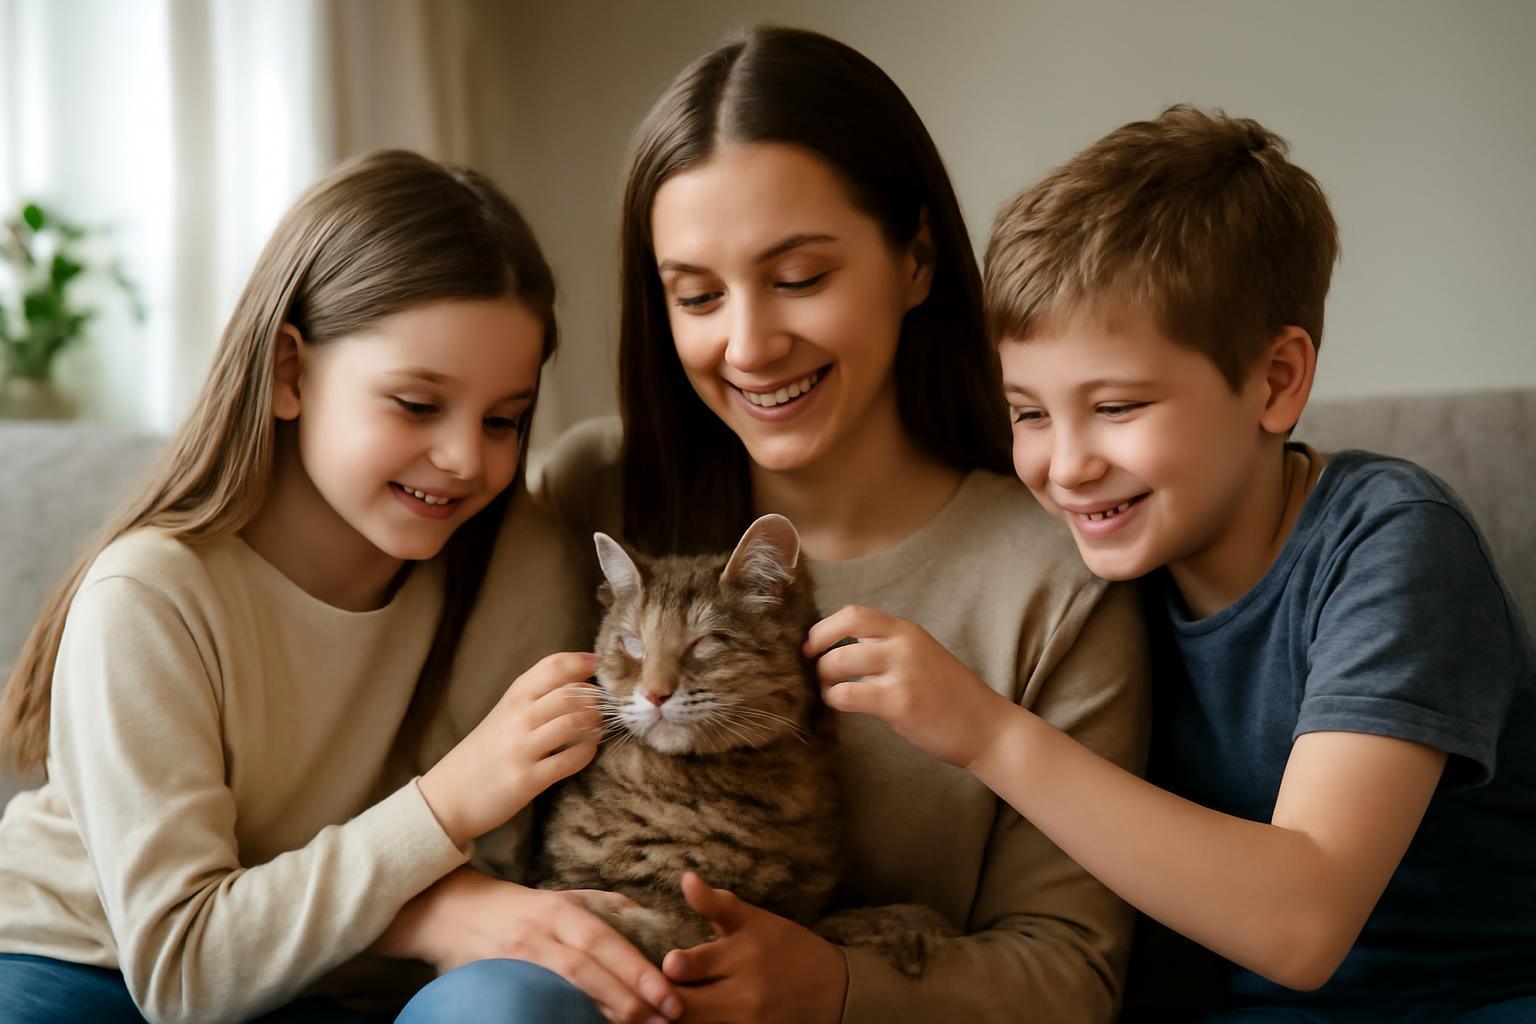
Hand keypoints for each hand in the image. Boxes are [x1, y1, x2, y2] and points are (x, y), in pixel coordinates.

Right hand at [378, 867, 682, 1023]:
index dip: (638, 970)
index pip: (605, 941)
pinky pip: (537, 1006)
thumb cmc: (513, 906)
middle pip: (588, 971)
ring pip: (565, 991)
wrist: (447, 913)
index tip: (670, 994)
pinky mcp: (498, 983)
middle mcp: (537, 934)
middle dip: (630, 999)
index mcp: (557, 911)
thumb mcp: (557, 896)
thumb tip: (643, 915)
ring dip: (605, 1013)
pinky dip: (565, 1019)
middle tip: (668, 1018)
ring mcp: (515, 961)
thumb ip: (600, 905)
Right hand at [419, 651, 600, 846]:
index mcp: (513, 698)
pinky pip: (569, 760)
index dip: (580, 661)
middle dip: (595, 698)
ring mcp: (522, 749)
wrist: (447, 796)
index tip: (597, 664)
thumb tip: (577, 682)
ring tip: (599, 727)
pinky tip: (589, 750)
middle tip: (604, 705)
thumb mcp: (503, 715)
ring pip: (573, 723)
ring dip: (595, 723)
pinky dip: (587, 752)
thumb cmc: (483, 753)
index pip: (552, 666)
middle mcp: (517, 718)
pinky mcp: (527, 779)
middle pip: (570, 693)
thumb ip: (534, 698)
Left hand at [662, 872, 845, 1023]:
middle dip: (661, 999)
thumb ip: (716, 904)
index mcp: (741, 953)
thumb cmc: (788, 947)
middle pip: (684, 1005)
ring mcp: (748, 1022)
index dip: (665, 968)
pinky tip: (685, 1019)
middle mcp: (743, 993)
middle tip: (649, 991)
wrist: (836, 990)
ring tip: (659, 1008)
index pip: (686, 965)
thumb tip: (685, 878)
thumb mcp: (756, 920)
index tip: (659, 964)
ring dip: (676, 1017)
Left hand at [805, 605, 1013, 768]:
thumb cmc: (950, 698)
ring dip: (823, 678)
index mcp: (907, 631)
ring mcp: (903, 671)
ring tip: (827, 693)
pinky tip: (839, 707)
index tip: (812, 647)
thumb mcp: (920, 659)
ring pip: (839, 661)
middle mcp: (904, 644)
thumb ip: (885, 652)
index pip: (855, 613)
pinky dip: (833, 700)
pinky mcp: (900, 702)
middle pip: (843, 629)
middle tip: (811, 670)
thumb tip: (838, 654)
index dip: (824, 628)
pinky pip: (848, 694)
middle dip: (816, 649)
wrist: (988, 728)